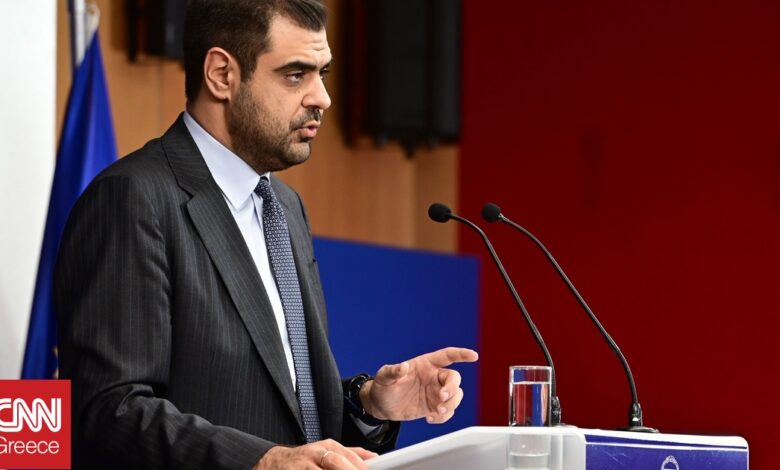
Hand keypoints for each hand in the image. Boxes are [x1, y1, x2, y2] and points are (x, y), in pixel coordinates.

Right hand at [252, 440, 376, 469]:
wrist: (273, 463)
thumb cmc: (304, 460)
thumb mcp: (327, 452)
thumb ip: (350, 454)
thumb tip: (373, 458)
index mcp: (328, 447)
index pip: (349, 456)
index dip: (361, 467)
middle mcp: (316, 453)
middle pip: (337, 463)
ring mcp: (303, 465)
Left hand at [361, 347, 478, 422]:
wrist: (381, 405)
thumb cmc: (383, 386)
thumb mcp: (384, 376)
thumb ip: (393, 371)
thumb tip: (403, 366)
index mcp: (425, 364)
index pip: (447, 356)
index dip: (461, 354)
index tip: (473, 356)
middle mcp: (433, 377)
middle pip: (454, 379)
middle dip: (452, 388)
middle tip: (441, 398)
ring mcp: (435, 392)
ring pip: (455, 396)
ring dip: (451, 404)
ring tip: (436, 412)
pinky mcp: (433, 407)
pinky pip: (448, 411)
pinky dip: (444, 416)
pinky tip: (431, 419)